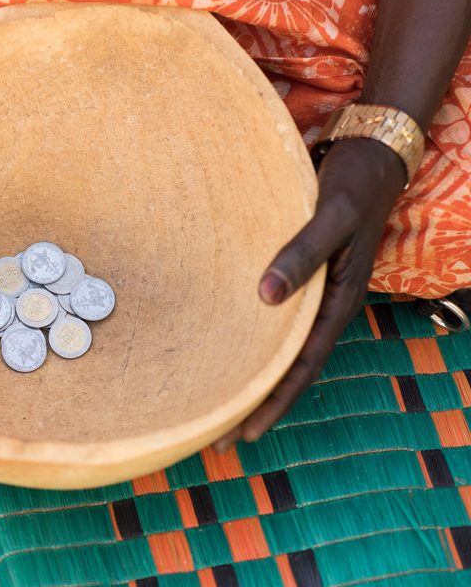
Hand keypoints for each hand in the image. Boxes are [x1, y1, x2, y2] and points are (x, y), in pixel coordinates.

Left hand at [213, 137, 406, 452]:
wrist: (370, 152)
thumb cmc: (352, 184)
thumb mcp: (331, 217)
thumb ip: (301, 253)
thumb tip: (265, 297)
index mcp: (339, 302)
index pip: (303, 366)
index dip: (274, 402)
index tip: (244, 432)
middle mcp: (324, 304)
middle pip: (288, 365)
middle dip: (257, 401)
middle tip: (218, 434)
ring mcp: (313, 291)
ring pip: (280, 344)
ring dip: (252, 372)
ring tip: (216, 399)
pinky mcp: (298, 272)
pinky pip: (275, 317)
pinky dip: (252, 336)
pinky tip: (226, 342)